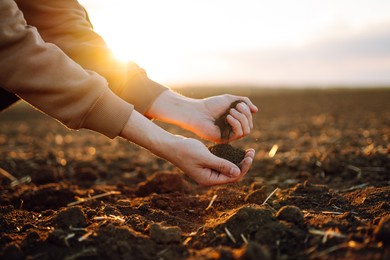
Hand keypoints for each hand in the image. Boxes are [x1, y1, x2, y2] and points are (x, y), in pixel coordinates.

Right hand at [120, 110, 254, 185]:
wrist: (170, 146)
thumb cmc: (185, 151)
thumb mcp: (205, 157)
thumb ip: (221, 164)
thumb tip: (238, 172)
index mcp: (209, 179)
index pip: (232, 177)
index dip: (244, 167)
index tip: (250, 155)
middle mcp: (209, 178)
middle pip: (232, 174)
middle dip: (243, 164)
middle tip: (252, 151)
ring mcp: (208, 171)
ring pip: (228, 168)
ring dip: (238, 160)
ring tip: (248, 150)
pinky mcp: (206, 164)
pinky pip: (222, 163)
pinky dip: (230, 157)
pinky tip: (236, 149)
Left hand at [188, 94, 257, 142]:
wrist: (197, 112)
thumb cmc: (211, 105)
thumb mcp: (230, 100)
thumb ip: (244, 102)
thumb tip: (256, 110)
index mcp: (234, 121)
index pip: (249, 120)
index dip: (247, 111)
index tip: (239, 103)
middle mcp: (232, 129)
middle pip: (249, 126)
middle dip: (245, 115)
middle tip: (236, 107)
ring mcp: (229, 135)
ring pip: (246, 131)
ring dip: (241, 119)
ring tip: (231, 112)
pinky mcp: (224, 139)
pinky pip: (238, 134)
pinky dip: (236, 124)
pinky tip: (228, 117)